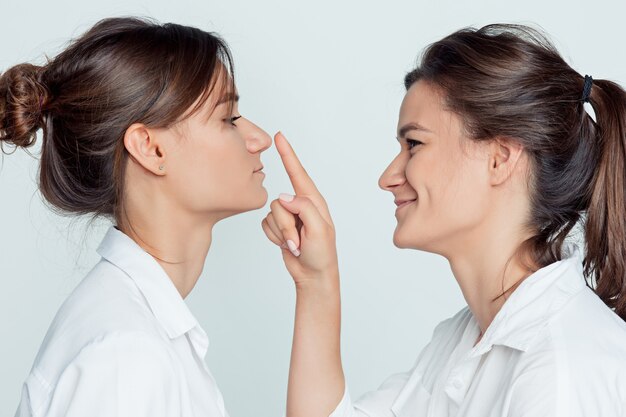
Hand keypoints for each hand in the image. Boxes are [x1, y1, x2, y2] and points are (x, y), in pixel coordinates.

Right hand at [261, 132, 337, 285]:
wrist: (313, 275)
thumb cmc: (322, 254)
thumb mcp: (319, 230)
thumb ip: (303, 208)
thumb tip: (283, 197)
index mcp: (313, 200)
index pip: (297, 172)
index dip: (287, 154)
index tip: (279, 136)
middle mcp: (299, 204)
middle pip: (278, 202)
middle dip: (285, 225)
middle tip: (299, 241)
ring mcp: (288, 216)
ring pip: (270, 214)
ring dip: (281, 234)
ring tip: (296, 244)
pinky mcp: (278, 226)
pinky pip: (265, 225)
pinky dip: (274, 237)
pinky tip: (287, 245)